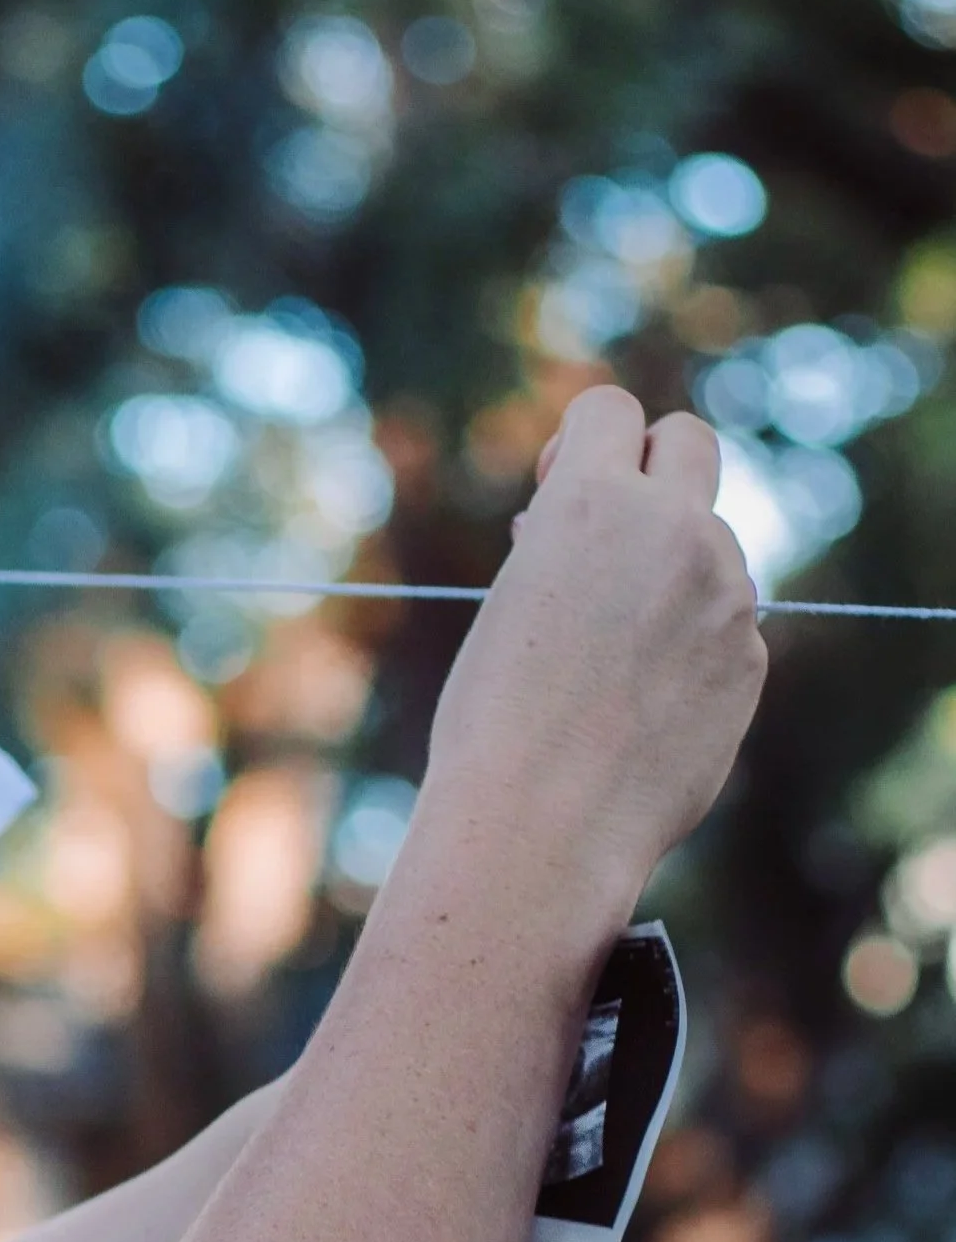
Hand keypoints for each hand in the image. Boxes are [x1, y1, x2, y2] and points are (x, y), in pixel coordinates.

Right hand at [420, 387, 764, 911]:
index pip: (613, 410)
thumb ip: (570, 548)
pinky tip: (639, 712)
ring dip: (670, 577)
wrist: (541, 830)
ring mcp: (725, 593)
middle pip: (690, 441)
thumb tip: (601, 536)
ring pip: (709, 547)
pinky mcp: (749, 658)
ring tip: (606, 665)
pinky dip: (689, 651)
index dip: (585, 443)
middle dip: (653, 469)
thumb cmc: (492, 731)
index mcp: (592, 504)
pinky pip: (724, 627)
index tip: (560, 490)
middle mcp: (672, 530)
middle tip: (610, 533)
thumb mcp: (509, 609)